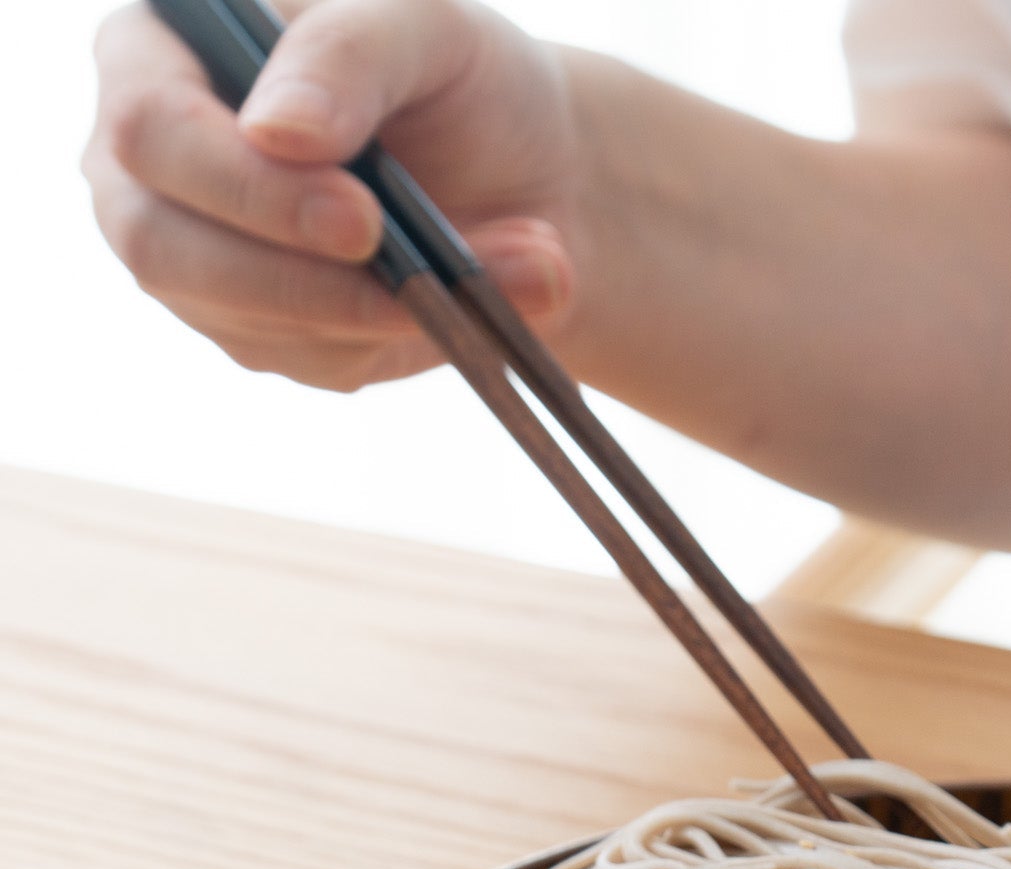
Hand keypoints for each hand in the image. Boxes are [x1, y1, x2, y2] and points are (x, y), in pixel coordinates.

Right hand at [83, 0, 580, 389]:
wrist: (528, 181)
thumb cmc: (460, 82)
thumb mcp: (423, 27)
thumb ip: (346, 53)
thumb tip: (277, 132)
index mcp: (157, 53)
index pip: (152, 129)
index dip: (249, 187)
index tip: (362, 218)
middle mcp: (154, 167)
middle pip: (163, 248)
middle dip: (303, 278)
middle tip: (424, 278)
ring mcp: (202, 261)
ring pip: (252, 323)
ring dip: (390, 312)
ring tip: (521, 268)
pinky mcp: (268, 334)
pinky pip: (319, 361)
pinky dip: (411, 340)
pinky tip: (476, 304)